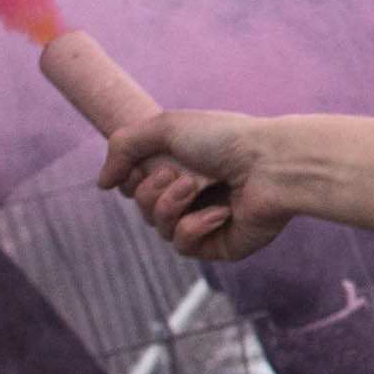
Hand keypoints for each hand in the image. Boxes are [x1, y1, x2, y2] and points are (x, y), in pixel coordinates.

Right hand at [98, 110, 286, 262]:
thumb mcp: (165, 127)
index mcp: (182, 165)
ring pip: (159, 228)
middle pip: (142, 207)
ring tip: (199, 187)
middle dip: (153, 191)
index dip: (131, 178)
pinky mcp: (220, 245)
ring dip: (172, 205)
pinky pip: (185, 246)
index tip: (142, 166)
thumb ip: (124, 146)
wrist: (271, 164)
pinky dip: (196, 226)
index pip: (135, 184)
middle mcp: (193, 193)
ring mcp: (206, 220)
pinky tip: (221, 211)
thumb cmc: (224, 140)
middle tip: (181, 174)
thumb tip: (102, 183)